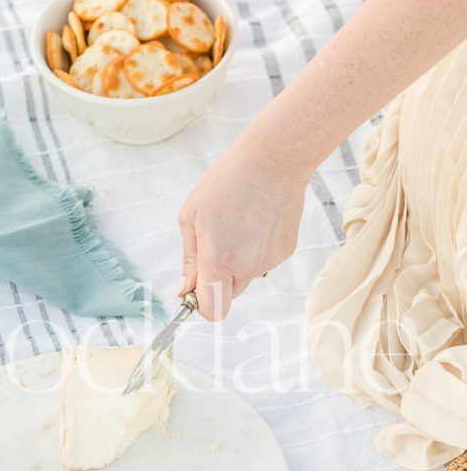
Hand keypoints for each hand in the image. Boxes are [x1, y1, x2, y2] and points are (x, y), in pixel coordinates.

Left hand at [177, 139, 309, 319]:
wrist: (273, 160)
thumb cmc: (227, 182)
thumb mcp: (192, 217)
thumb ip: (189, 260)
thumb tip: (185, 290)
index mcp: (219, 260)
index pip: (212, 310)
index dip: (201, 304)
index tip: (196, 287)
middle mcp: (248, 267)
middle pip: (228, 296)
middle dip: (218, 279)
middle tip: (215, 244)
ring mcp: (270, 261)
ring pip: (246, 277)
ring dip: (237, 263)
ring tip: (238, 225)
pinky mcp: (286, 252)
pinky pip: (263, 263)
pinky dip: (256, 250)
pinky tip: (255, 223)